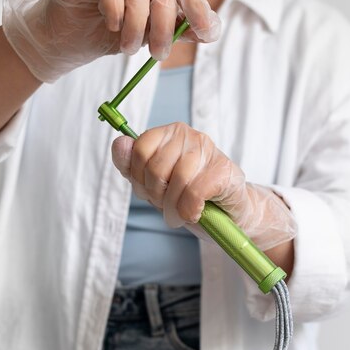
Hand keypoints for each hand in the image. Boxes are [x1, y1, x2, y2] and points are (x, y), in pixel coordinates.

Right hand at [2, 0, 220, 82]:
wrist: (72, 38)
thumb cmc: (112, 34)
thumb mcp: (150, 35)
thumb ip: (178, 30)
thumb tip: (209, 31)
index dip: (200, 10)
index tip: (204, 32)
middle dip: (166, 28)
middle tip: (157, 54)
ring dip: (137, 28)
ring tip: (128, 48)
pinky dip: (116, 13)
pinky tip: (112, 25)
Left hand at [111, 123, 297, 250]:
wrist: (230, 215)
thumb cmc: (189, 198)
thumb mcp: (154, 185)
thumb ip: (132, 167)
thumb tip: (119, 143)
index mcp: (167, 133)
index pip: (138, 150)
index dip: (139, 179)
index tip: (151, 191)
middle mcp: (188, 135)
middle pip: (155, 168)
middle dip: (157, 197)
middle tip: (168, 207)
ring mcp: (208, 150)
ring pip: (176, 182)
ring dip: (174, 209)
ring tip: (180, 215)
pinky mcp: (224, 170)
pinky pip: (194, 193)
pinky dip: (189, 211)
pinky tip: (195, 213)